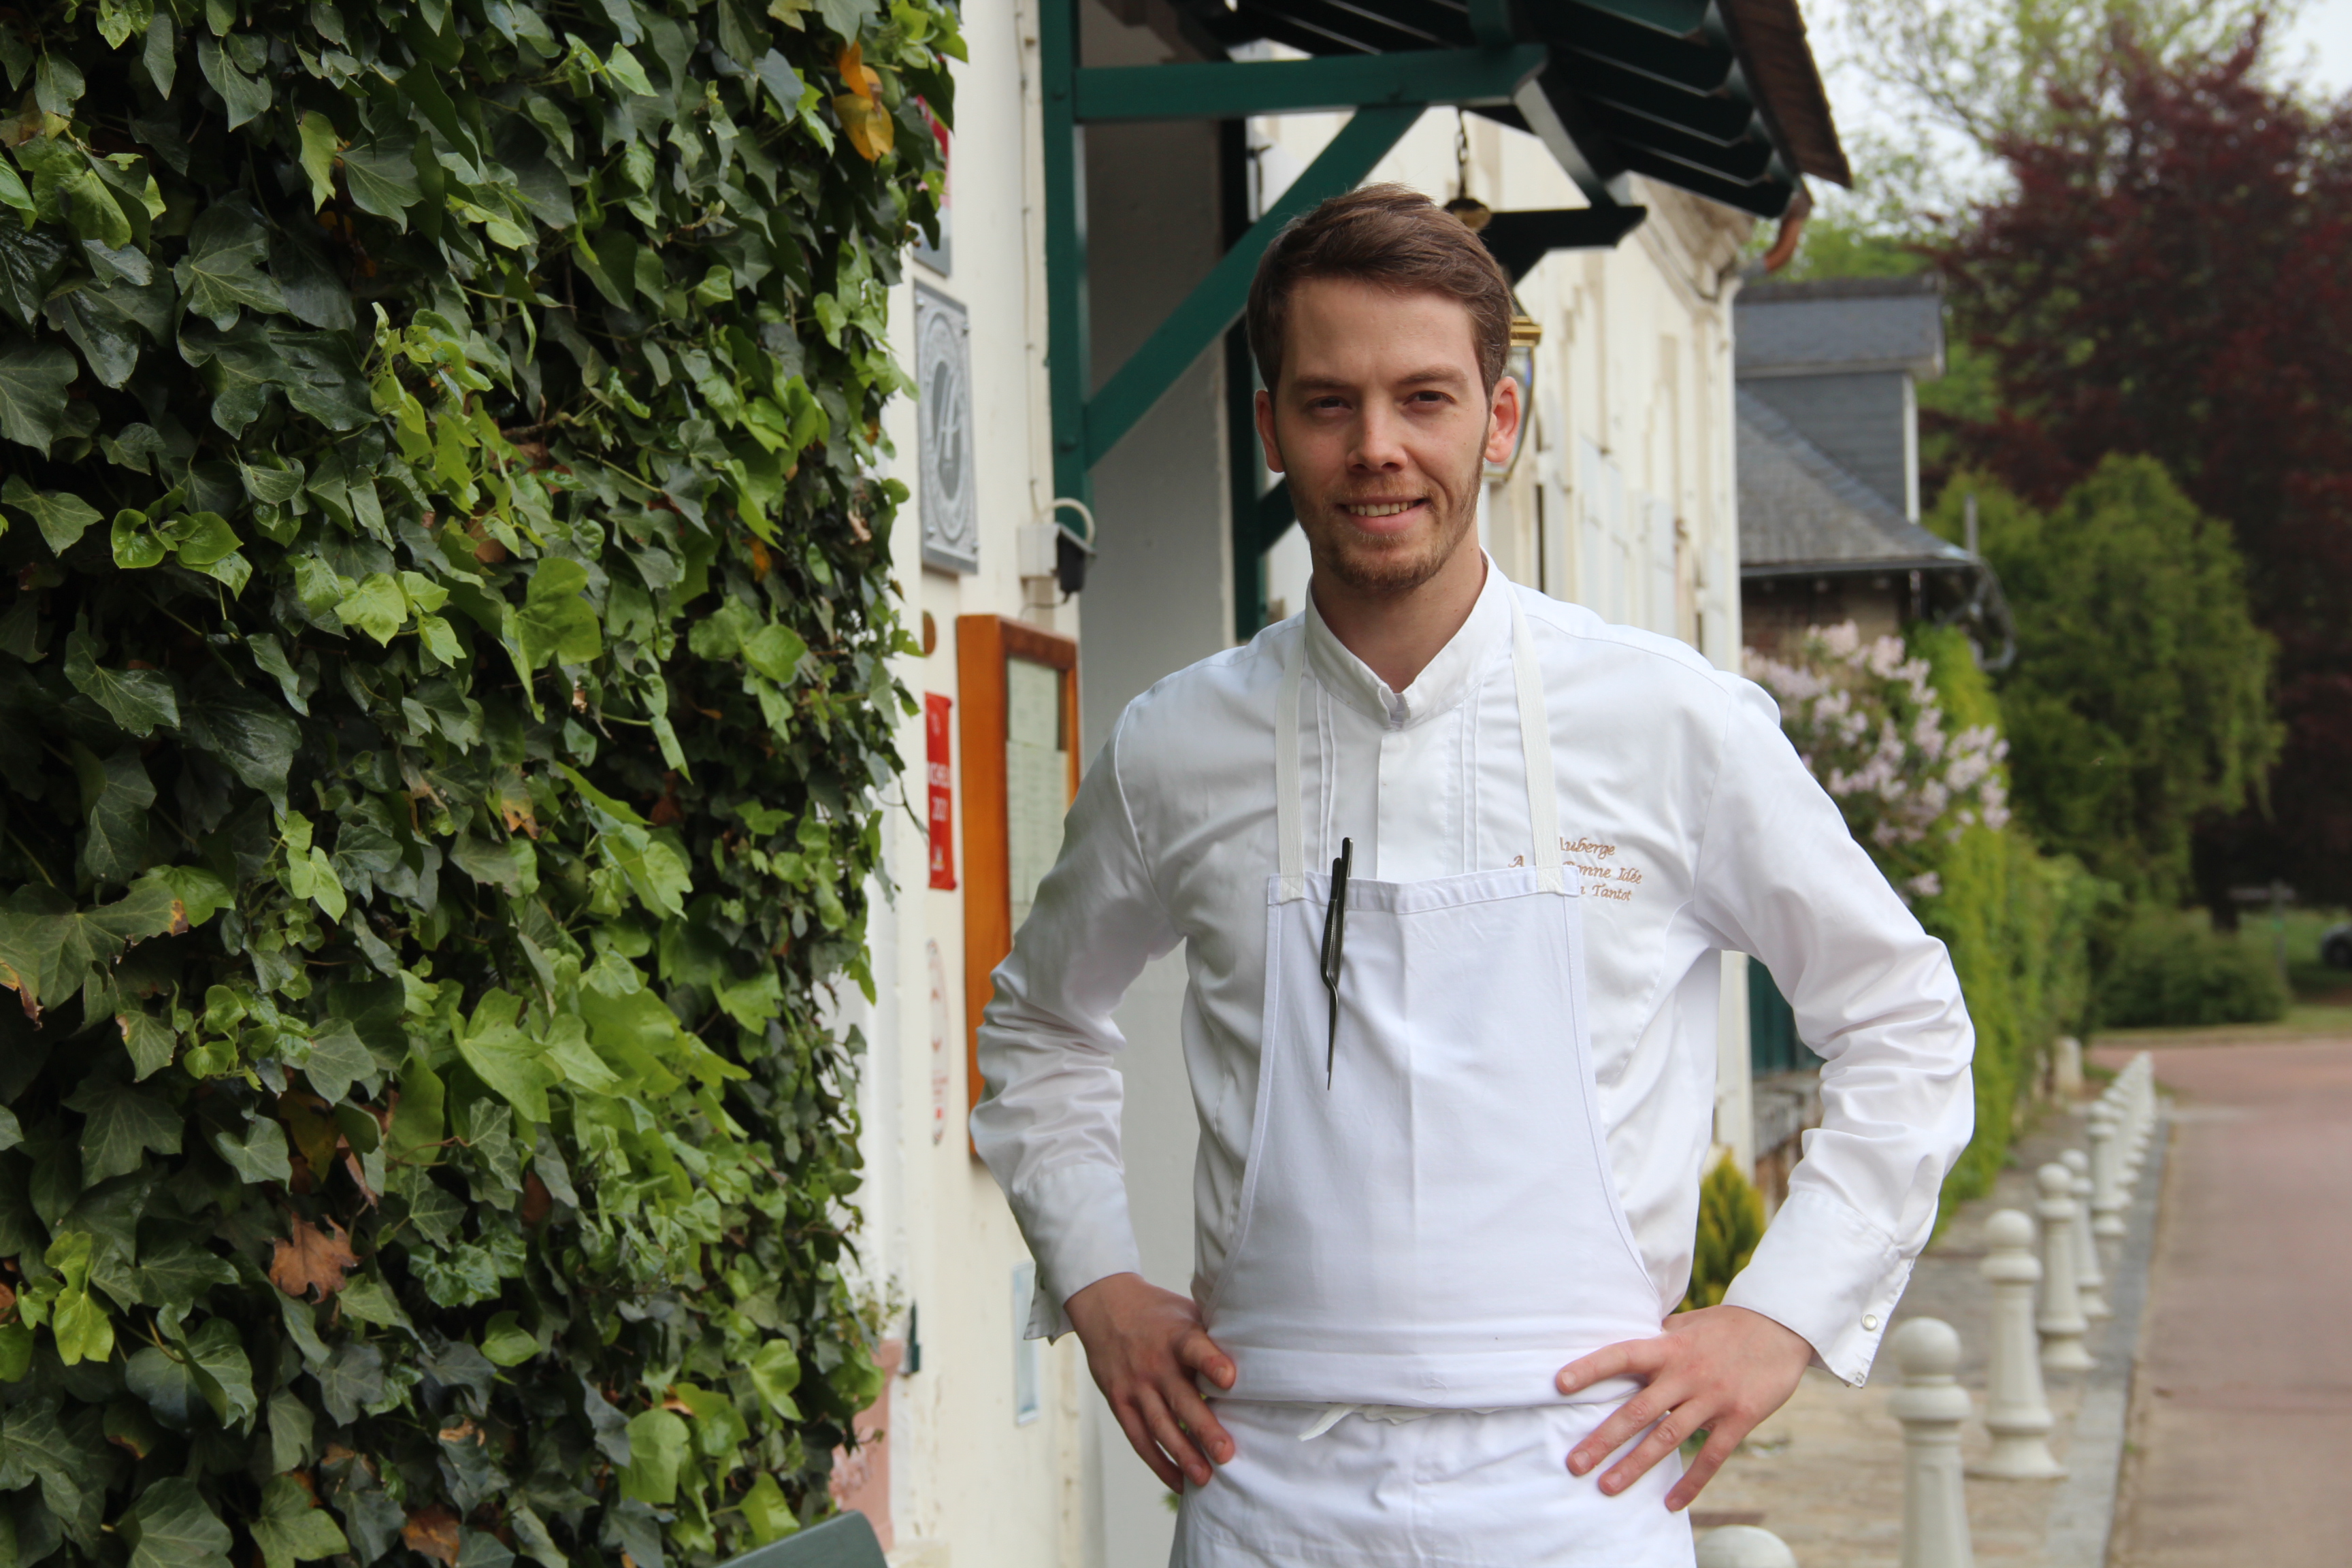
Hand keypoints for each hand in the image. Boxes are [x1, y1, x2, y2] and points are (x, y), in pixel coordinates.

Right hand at [1065, 1272, 1237, 1492]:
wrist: (1105, 1306)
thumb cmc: (1160, 1314)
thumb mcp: (1187, 1313)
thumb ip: (1214, 1338)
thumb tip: (1261, 1359)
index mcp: (1177, 1336)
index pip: (1195, 1348)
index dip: (1212, 1363)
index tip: (1231, 1379)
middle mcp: (1155, 1362)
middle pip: (1180, 1398)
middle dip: (1203, 1428)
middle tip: (1226, 1454)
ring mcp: (1135, 1385)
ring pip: (1159, 1425)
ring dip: (1182, 1454)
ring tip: (1204, 1478)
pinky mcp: (1120, 1402)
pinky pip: (1139, 1438)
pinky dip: (1158, 1462)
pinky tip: (1179, 1481)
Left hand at [1556, 1305, 1811, 1509]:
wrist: (1782, 1328)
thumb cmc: (1727, 1326)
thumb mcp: (1688, 1323)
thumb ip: (1657, 1338)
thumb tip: (1622, 1344)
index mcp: (1669, 1347)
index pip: (1622, 1355)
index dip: (1591, 1369)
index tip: (1559, 1384)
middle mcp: (1686, 1373)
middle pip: (1638, 1410)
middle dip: (1603, 1439)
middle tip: (1574, 1463)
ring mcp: (1713, 1398)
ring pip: (1668, 1438)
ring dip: (1635, 1465)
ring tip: (1607, 1487)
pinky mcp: (1739, 1417)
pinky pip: (1712, 1456)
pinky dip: (1691, 1482)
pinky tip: (1671, 1503)